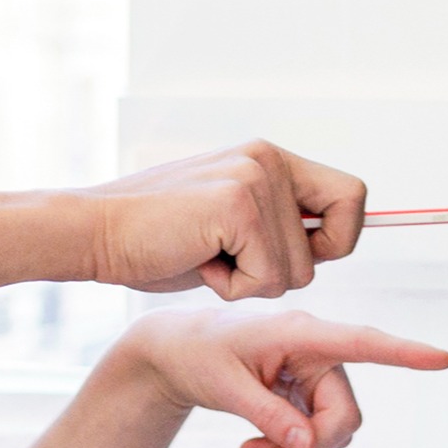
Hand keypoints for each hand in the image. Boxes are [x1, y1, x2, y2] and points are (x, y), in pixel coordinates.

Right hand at [76, 142, 362, 299]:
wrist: (95, 233)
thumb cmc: (158, 241)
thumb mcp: (231, 226)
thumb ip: (277, 226)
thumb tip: (329, 245)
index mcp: (270, 159)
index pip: (351, 196)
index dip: (339, 237)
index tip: (299, 255)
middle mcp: (269, 160)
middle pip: (334, 240)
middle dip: (289, 270)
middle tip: (235, 262)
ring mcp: (255, 178)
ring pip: (298, 270)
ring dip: (251, 283)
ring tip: (205, 257)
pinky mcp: (238, 205)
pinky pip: (268, 277)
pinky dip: (232, 289)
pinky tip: (197, 262)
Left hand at [104, 304, 447, 447]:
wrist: (177, 353)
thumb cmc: (199, 354)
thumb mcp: (225, 386)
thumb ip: (267, 414)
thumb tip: (308, 445)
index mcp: (301, 333)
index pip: (362, 342)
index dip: (404, 353)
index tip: (443, 359)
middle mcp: (316, 351)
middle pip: (344, 413)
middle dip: (312, 447)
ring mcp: (313, 375)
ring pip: (332, 430)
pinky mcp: (305, 394)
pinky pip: (315, 433)